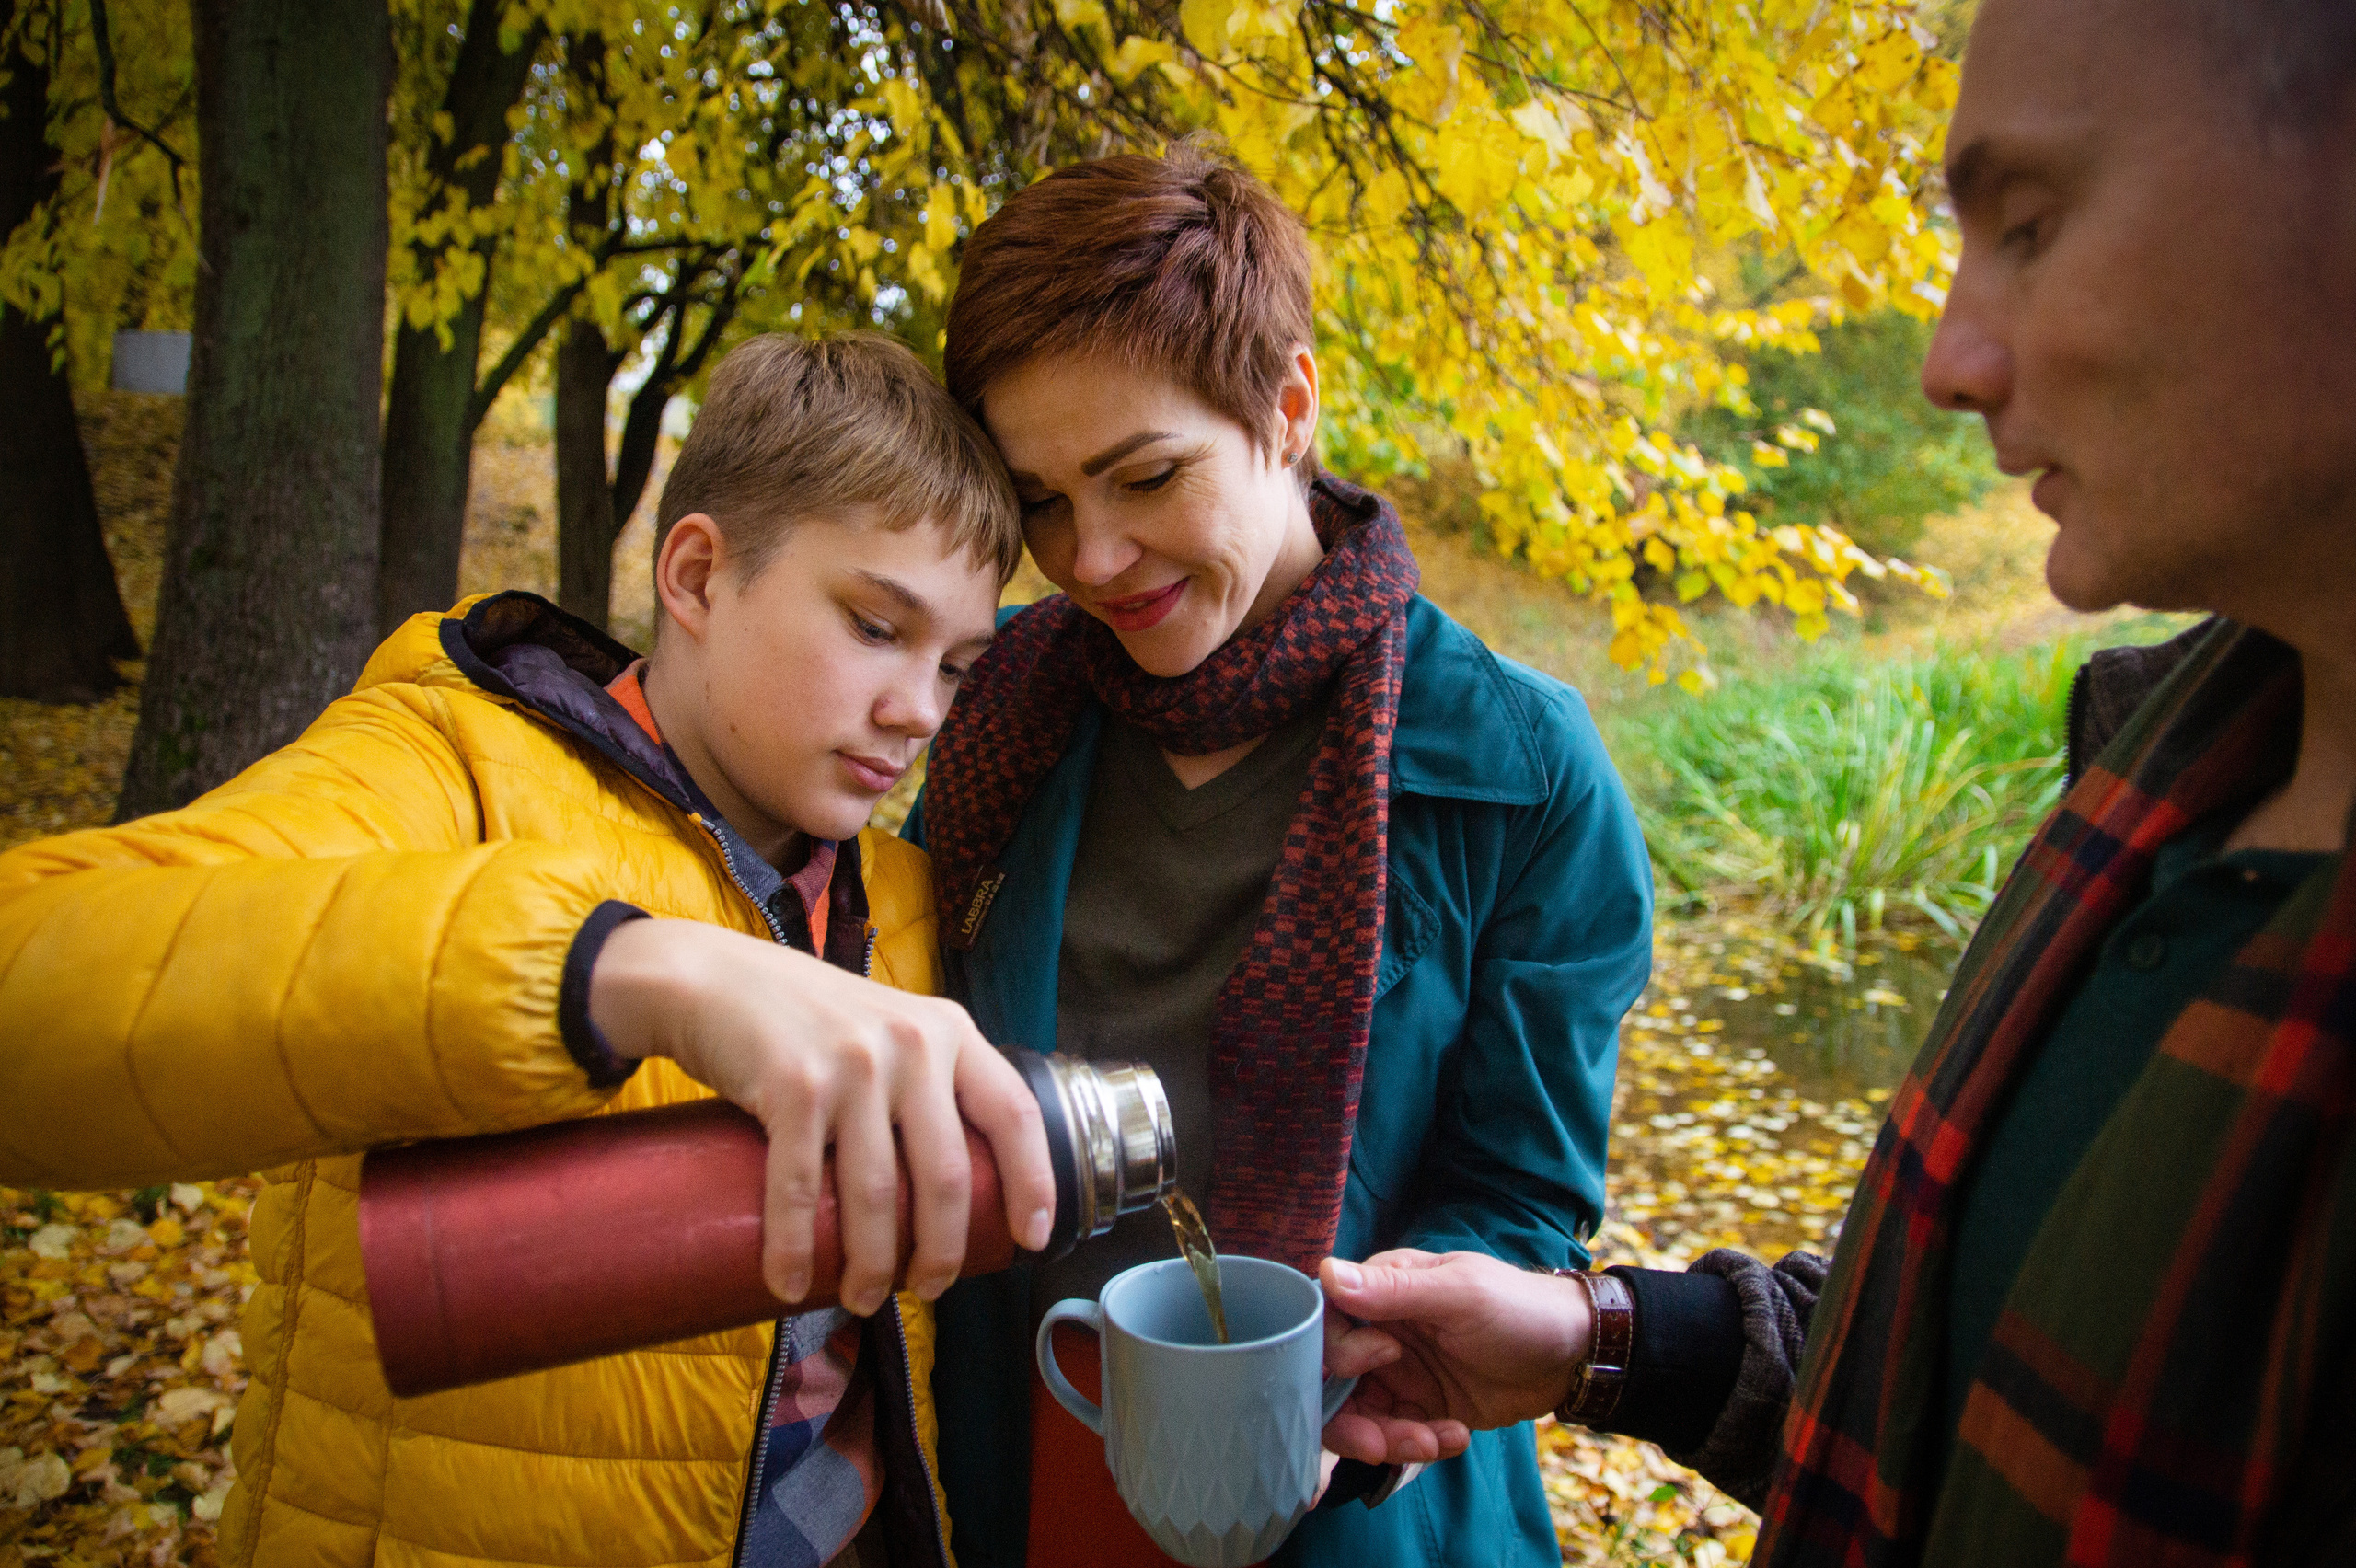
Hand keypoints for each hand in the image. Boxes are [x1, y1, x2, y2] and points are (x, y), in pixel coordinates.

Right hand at [588, 918, 1055, 1314]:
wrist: (716, 978)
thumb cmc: (808, 1016)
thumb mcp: (890, 1026)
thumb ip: (928, 1078)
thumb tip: (956, 1179)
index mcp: (948, 1031)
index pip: (1013, 1113)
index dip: (1032, 1181)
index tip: (1032, 1236)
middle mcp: (910, 1045)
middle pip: (945, 1174)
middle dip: (941, 1250)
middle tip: (928, 1289)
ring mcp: (852, 1066)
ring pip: (877, 1194)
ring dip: (872, 1265)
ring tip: (865, 1297)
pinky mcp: (792, 1088)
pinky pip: (801, 1188)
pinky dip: (795, 1247)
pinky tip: (791, 1282)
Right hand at [1318, 1250, 1592, 1465]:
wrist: (1572, 1357)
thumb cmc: (1519, 1308)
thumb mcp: (1460, 1294)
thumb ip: (1393, 1289)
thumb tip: (1324, 1272)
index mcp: (1382, 1291)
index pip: (1326, 1324)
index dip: (1339, 1352)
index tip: (1385, 1358)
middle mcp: (1379, 1332)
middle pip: (1332, 1382)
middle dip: (1354, 1420)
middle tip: (1384, 1443)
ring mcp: (1396, 1374)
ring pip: (1357, 1417)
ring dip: (1387, 1439)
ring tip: (1432, 1442)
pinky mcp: (1417, 1409)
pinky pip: (1394, 1436)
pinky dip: (1417, 1445)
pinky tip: (1455, 1438)